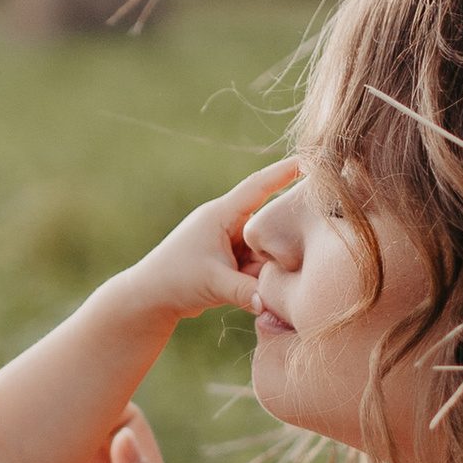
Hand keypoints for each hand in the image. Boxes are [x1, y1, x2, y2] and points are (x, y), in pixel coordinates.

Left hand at [120, 155, 300, 328]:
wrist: (149, 297)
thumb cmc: (175, 280)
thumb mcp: (213, 284)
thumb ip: (246, 292)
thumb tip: (273, 303)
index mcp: (222, 214)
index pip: (260, 186)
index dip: (286, 172)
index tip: (313, 160)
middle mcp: (228, 223)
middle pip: (270, 222)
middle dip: (286, 234)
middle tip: (308, 244)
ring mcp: (230, 242)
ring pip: (266, 247)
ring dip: (274, 263)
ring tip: (272, 280)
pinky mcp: (231, 260)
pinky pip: (258, 263)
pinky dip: (264, 275)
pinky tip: (270, 288)